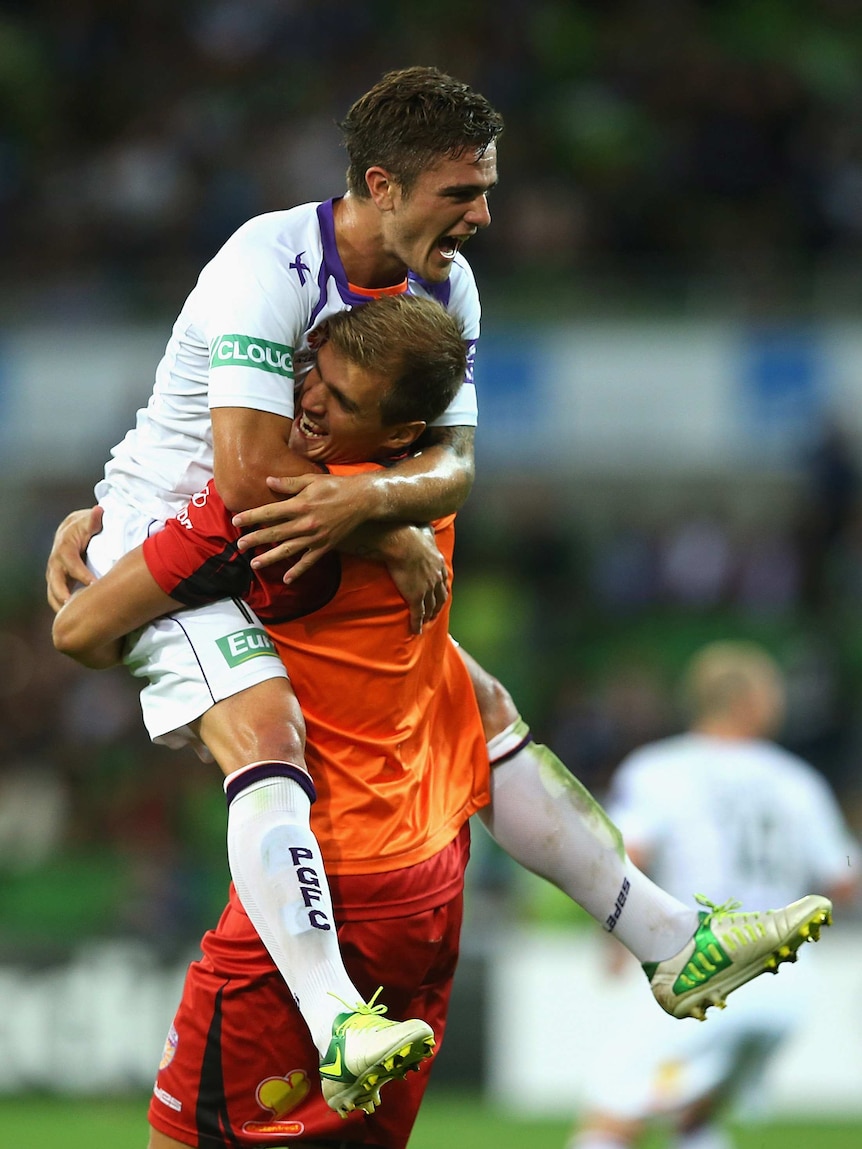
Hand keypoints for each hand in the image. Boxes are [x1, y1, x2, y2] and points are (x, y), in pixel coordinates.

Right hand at [45, 505, 103, 612]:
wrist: (72, 529)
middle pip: (56, 582)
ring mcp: (54, 572)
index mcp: (64, 547)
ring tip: (73, 621)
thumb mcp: (90, 521)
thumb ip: (95, 519)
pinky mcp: (58, 580)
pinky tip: (76, 619)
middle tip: (76, 609)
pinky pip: (57, 596)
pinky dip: (64, 607)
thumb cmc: (85, 526)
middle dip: (65, 595)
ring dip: (61, 606)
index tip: (93, 585)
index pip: (71, 563)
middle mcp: (55, 561)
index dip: (81, 574)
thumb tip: (99, 510)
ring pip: (53, 592)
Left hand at [233, 472, 379, 582]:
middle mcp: (305, 523)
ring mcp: (315, 537)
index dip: (252, 517)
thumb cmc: (336, 486)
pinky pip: (309, 561)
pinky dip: (298, 571)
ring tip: (254, 564)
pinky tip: (287, 579)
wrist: (362, 500)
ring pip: (288, 550)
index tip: (237, 521)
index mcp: (300, 505)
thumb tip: (268, 482)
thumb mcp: (312, 479)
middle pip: (275, 533)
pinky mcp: (325, 546)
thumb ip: (289, 483)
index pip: (270, 512)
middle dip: (255, 539)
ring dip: (270, 558)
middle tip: (239, 546)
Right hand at [383, 525, 448, 634]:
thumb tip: (430, 524)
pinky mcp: (416, 597)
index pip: (443, 580)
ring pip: (431, 607)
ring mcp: (427, 589)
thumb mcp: (425, 531)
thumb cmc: (411, 534)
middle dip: (438, 605)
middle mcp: (436, 578)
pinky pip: (417, 614)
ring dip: (429, 615)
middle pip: (440, 596)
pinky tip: (416, 631)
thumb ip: (428, 531)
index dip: (441, 589)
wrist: (403, 543)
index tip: (440, 594)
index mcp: (438, 563)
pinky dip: (417, 624)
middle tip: (435, 612)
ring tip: (426, 621)